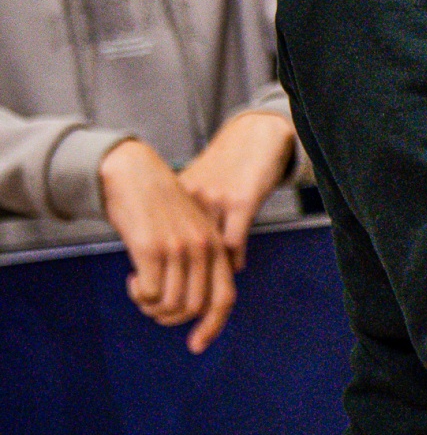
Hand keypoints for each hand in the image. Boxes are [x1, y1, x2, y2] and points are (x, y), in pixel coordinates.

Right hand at [100, 140, 234, 353]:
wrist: (135, 174)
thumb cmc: (159, 207)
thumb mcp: (190, 231)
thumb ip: (198, 261)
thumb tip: (193, 306)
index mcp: (215, 247)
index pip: (224, 299)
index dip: (212, 327)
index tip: (196, 346)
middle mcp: (202, 249)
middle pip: (193, 308)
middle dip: (169, 318)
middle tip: (151, 306)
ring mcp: (178, 248)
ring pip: (169, 305)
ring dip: (151, 307)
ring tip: (140, 290)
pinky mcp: (151, 248)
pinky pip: (149, 294)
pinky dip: (139, 295)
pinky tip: (132, 278)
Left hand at [178, 110, 295, 273]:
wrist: (256, 134)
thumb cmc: (228, 162)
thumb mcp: (198, 183)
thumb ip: (186, 211)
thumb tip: (175, 247)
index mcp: (177, 196)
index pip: (162, 241)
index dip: (162, 267)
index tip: (162, 288)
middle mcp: (191, 199)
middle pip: (181, 251)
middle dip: (183, 279)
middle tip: (185, 300)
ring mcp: (216, 200)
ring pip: (207, 252)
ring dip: (210, 275)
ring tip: (211, 288)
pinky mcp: (242, 202)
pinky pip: (233, 243)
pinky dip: (233, 261)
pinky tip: (235, 267)